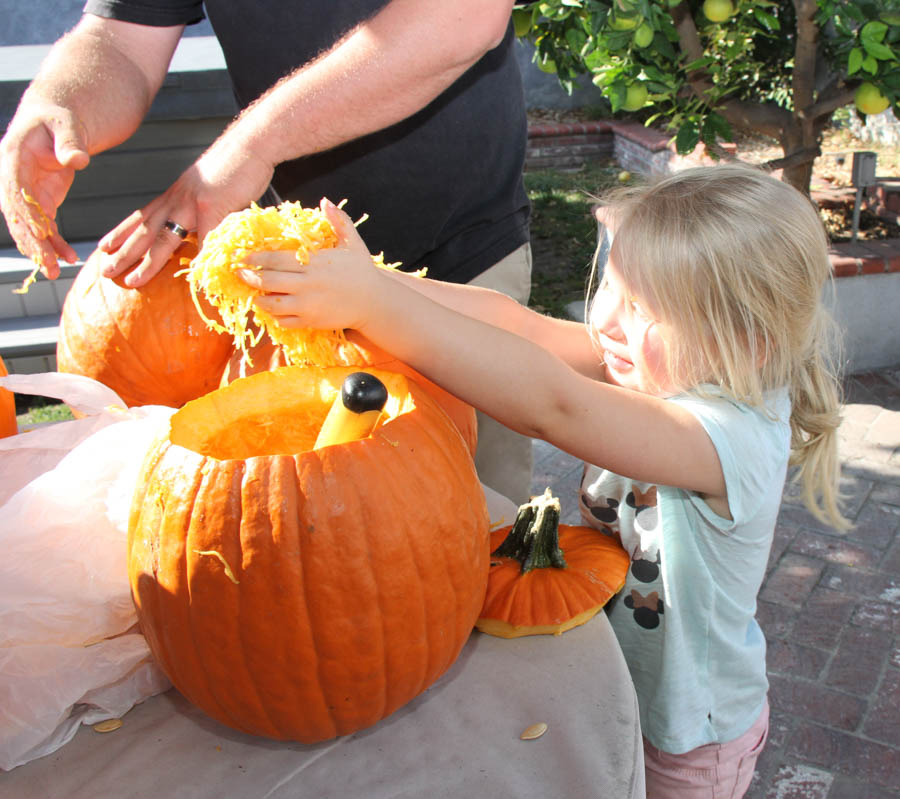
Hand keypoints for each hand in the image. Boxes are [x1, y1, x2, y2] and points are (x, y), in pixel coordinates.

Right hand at [0, 99, 88, 277]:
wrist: (54, 122)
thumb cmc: (59, 119)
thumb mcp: (65, 125)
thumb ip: (70, 141)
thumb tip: (78, 160)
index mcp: (12, 158)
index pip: (15, 191)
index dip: (26, 214)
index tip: (41, 235)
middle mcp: (11, 178)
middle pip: (18, 215)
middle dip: (31, 242)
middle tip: (46, 267)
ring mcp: (24, 192)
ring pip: (28, 226)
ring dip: (40, 250)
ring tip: (54, 272)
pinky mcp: (39, 200)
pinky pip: (44, 226)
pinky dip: (54, 243)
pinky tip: (68, 258)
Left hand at [95, 127, 274, 286]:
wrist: (251, 142)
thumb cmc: (236, 165)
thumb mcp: (211, 190)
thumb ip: (206, 212)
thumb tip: (208, 232)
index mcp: (175, 195)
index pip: (142, 216)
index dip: (123, 233)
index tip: (105, 248)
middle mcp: (177, 199)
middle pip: (144, 229)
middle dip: (123, 252)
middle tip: (104, 272)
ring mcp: (193, 203)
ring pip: (163, 237)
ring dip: (147, 262)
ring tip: (133, 281)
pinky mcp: (213, 206)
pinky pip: (205, 240)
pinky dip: (200, 260)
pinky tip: (195, 277)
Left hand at [241, 198, 383, 331]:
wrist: (374, 303)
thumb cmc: (362, 271)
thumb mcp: (353, 243)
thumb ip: (339, 221)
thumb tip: (325, 201)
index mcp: (314, 264)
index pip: (276, 259)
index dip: (255, 258)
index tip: (242, 257)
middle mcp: (307, 285)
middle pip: (268, 282)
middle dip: (249, 278)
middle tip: (239, 274)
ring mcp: (308, 305)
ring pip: (273, 304)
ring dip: (260, 300)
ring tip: (255, 294)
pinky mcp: (311, 321)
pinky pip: (285, 321)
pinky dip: (275, 316)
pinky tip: (273, 309)